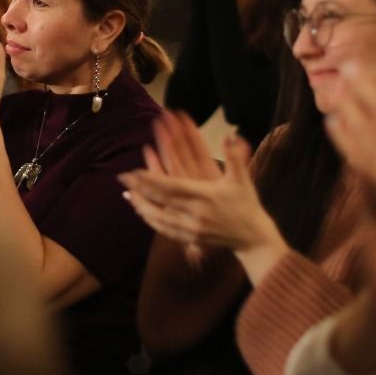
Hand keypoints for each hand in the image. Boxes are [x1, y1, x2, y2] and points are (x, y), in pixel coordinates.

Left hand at [121, 114, 286, 257]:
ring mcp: (191, 229)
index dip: (150, 180)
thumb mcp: (242, 179)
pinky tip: (142, 212)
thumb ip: (235, 157)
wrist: (253, 238)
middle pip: (160, 201)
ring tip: (127, 195)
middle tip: (122, 178)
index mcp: (205, 196)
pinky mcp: (190, 238)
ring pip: (159, 217)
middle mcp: (195, 214)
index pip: (171, 187)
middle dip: (139, 189)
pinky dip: (151, 220)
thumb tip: (231, 136)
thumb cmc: (246, 205)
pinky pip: (165, 230)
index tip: (134, 171)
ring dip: (141, 206)